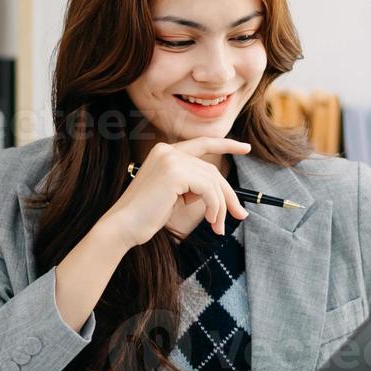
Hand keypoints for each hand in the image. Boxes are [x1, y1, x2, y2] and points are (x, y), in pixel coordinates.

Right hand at [100, 138, 251, 248]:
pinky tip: (210, 221)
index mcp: (165, 152)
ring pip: (213, 181)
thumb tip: (225, 195)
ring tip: (217, 226)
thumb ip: (194, 186)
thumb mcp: (175, 196)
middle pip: (212, 170)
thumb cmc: (147, 216)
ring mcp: (171, 159)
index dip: (226, 145)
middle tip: (240, 214)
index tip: (246, 148)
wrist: (124, 226)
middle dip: (228, 194)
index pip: (203, 143)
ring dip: (220, 206)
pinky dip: (214, 207)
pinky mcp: (175, 172)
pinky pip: (208, 189)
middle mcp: (168, 150)